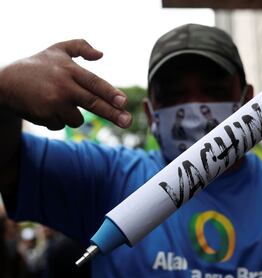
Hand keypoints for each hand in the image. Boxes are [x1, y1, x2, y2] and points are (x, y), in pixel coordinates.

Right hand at [0, 39, 131, 129]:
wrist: (5, 83)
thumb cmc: (37, 66)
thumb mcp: (57, 49)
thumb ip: (80, 46)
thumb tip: (101, 54)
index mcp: (69, 70)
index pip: (94, 83)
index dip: (110, 93)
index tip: (124, 102)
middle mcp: (63, 87)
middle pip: (93, 103)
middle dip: (113, 114)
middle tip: (127, 122)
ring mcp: (53, 103)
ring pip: (77, 119)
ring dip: (72, 115)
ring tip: (55, 101)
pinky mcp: (45, 117)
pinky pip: (61, 125)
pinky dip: (57, 120)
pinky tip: (44, 108)